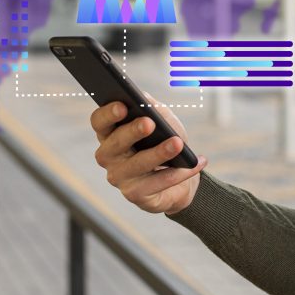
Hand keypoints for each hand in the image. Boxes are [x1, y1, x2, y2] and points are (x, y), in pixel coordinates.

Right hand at [90, 94, 206, 214]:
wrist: (180, 174)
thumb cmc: (164, 140)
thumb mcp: (162, 119)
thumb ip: (152, 107)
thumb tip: (145, 99)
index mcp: (109, 133)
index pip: (99, 122)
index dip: (108, 114)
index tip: (122, 105)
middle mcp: (108, 156)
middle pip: (115, 142)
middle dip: (133, 132)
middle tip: (149, 123)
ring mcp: (119, 177)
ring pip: (137, 164)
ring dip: (159, 153)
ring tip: (177, 143)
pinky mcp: (135, 195)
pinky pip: (158, 183)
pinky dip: (178, 173)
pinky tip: (195, 163)